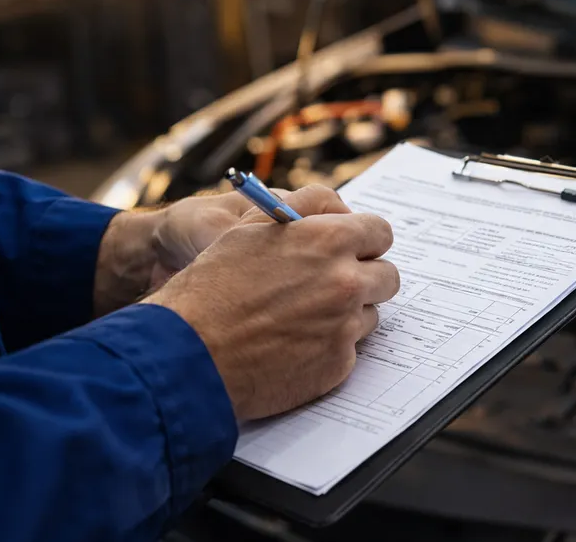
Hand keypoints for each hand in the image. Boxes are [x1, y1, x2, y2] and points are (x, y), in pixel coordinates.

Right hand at [143, 185, 400, 419]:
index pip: (379, 232)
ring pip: (370, 315)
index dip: (365, 240)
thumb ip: (301, 212)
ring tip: (301, 318)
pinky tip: (292, 346)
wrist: (188, 354)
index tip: (354, 248)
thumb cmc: (210, 288)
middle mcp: (346, 282)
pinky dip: (327, 348)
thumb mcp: (249, 228)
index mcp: (328, 241)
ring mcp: (345, 327)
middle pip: (386, 276)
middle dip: (365, 277)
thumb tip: (336, 210)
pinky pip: (349, 350)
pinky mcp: (338, 365)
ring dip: (347, 314)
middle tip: (334, 285)